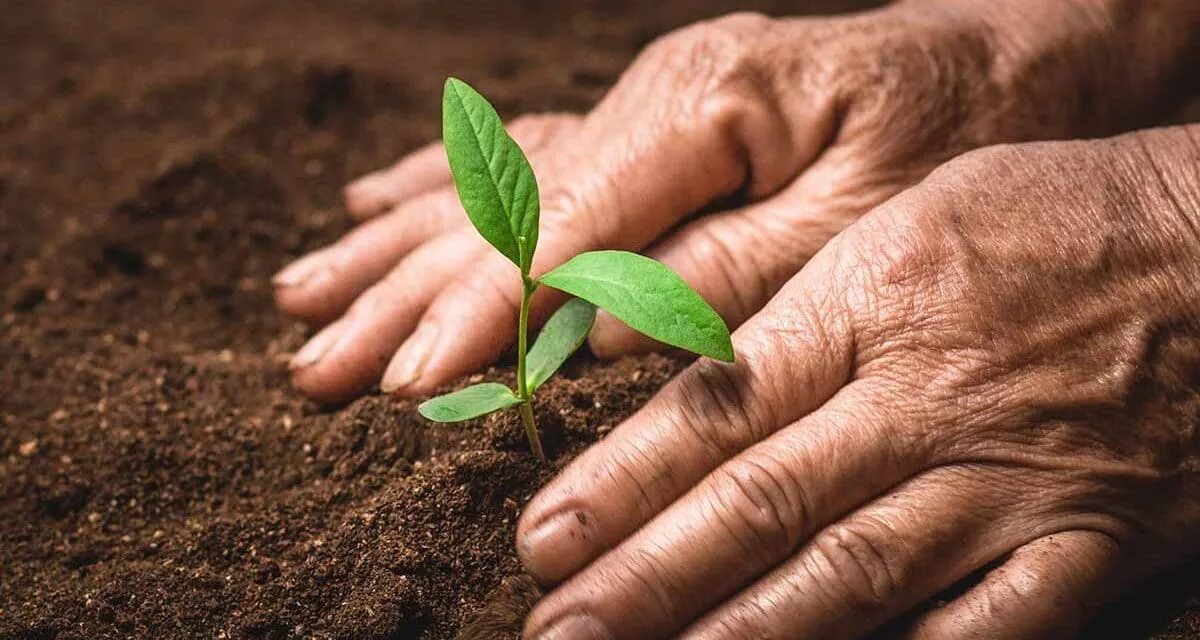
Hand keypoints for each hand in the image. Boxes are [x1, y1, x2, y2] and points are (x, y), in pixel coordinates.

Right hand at [274, 0, 1191, 402]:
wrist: (1003, 53)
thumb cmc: (948, 134)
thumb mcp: (856, 217)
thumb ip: (722, 274)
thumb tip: (594, 338)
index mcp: (705, 106)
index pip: (561, 228)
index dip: (480, 314)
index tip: (404, 382)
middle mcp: (652, 93)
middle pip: (502, 208)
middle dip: (404, 297)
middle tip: (312, 368)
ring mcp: (641, 99)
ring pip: (494, 182)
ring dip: (393, 249)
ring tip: (301, 299)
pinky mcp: (646, 116)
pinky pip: (528, 151)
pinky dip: (445, 184)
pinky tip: (374, 196)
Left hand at [517, 127, 1199, 638]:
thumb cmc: (1055, 216)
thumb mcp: (906, 222)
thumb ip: (803, 312)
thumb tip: (695, 387)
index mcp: (872, 307)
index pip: (719, 408)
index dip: (621, 483)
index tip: (545, 535)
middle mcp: (926, 402)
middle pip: (760, 504)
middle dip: (645, 577)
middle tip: (556, 629)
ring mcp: (1006, 483)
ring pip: (848, 577)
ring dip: (736, 633)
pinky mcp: (1084, 542)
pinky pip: (981, 629)